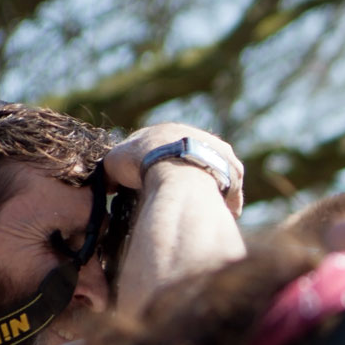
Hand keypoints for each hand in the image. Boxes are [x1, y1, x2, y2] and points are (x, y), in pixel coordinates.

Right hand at [102, 123, 244, 215]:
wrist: (177, 169)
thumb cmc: (142, 162)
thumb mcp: (115, 162)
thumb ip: (114, 170)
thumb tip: (110, 185)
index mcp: (168, 130)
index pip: (161, 147)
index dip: (154, 166)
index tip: (152, 182)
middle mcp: (197, 136)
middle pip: (190, 159)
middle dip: (185, 176)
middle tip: (178, 195)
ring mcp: (218, 152)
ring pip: (214, 172)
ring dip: (210, 188)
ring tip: (200, 206)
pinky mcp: (233, 169)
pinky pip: (232, 187)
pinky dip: (227, 200)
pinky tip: (221, 213)